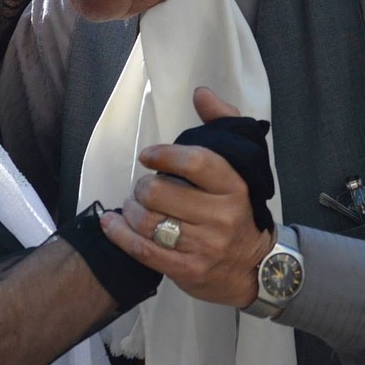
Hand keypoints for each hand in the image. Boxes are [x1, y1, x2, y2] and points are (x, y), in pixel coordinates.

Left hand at [101, 88, 273, 306]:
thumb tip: (201, 93)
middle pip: (161, 193)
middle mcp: (222, 216)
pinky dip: (120, 234)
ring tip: (133, 206)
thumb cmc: (239, 208)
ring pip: (148, 221)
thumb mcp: (241, 165)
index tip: (148, 155)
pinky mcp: (188, 270)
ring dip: (130, 210)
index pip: (195, 162)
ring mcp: (204, 246)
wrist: (252, 267)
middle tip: (143, 188)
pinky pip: (142, 250)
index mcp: (234, 186)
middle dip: (142, 187)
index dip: (164, 154)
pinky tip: (112, 224)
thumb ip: (223, 123)